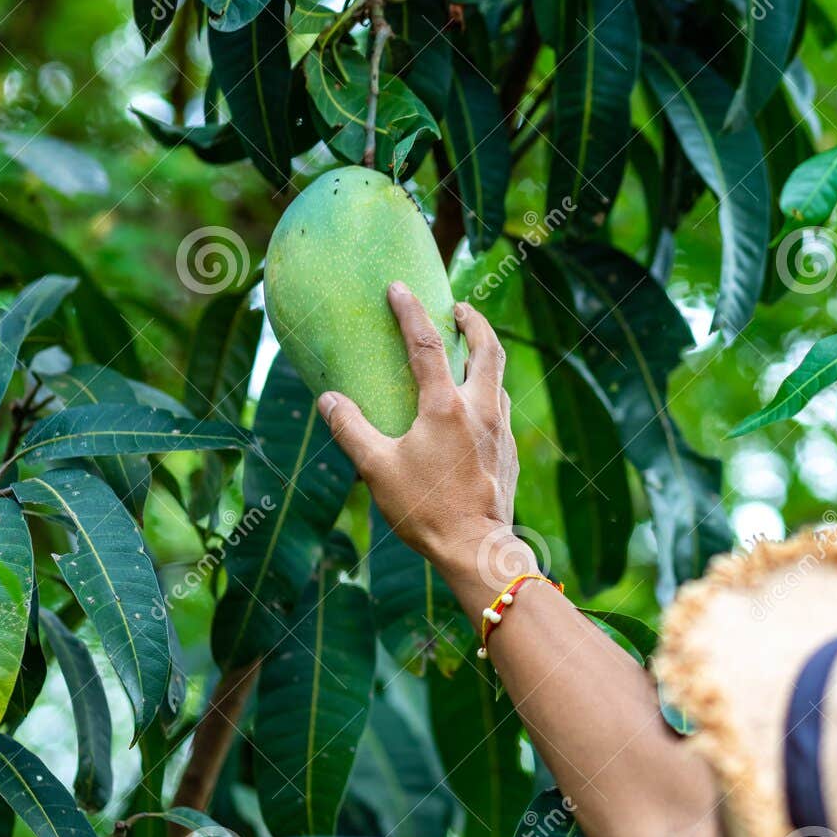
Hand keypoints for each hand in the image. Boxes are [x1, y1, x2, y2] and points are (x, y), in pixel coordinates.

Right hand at [316, 282, 533, 609]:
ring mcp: (500, 430)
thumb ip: (351, 429)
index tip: (398, 288)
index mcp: (446, 406)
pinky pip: (500, 409)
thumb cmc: (425, 509)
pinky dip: (488, 392)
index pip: (426, 344)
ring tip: (468, 353)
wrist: (477, 548)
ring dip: (484, 357)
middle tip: (459, 308)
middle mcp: (480, 409)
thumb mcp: (376, 469)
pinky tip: (475, 407)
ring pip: (498, 378)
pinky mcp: (508, 452)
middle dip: (473, 321)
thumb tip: (328, 399)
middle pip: (486, 348)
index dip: (410, 311)